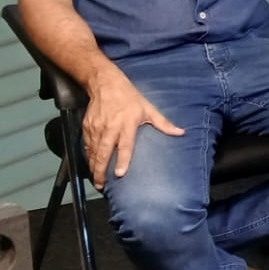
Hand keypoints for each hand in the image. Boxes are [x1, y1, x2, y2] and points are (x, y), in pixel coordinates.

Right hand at [83, 69, 184, 188]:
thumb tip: (182, 133)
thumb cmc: (130, 98)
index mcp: (126, 124)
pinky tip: (91, 165)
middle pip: (104, 152)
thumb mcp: (149, 109)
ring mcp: (96, 128)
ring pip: (93, 151)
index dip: (122, 160)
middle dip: (101, 170)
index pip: (124, 146)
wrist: (105, 84)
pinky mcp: (87, 126)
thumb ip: (164, 123)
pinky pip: (87, 144)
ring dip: (93, 166)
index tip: (119, 174)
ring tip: (96, 180)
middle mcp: (110, 128)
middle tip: (101, 185)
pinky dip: (88, 156)